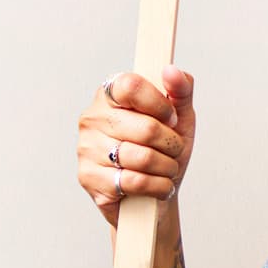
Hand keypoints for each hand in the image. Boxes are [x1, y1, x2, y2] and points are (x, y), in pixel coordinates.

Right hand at [74, 66, 195, 227]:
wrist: (153, 197)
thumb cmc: (163, 152)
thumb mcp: (180, 118)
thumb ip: (180, 90)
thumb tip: (172, 70)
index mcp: (109, 95)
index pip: (131, 85)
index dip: (160, 103)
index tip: (172, 118)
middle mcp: (92, 118)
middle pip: (145, 128)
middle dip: (171, 143)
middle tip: (173, 149)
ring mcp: (87, 148)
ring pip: (142, 157)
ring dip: (167, 167)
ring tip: (167, 169)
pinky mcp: (88, 178)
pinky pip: (134, 181)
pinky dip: (157, 186)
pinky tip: (159, 185)